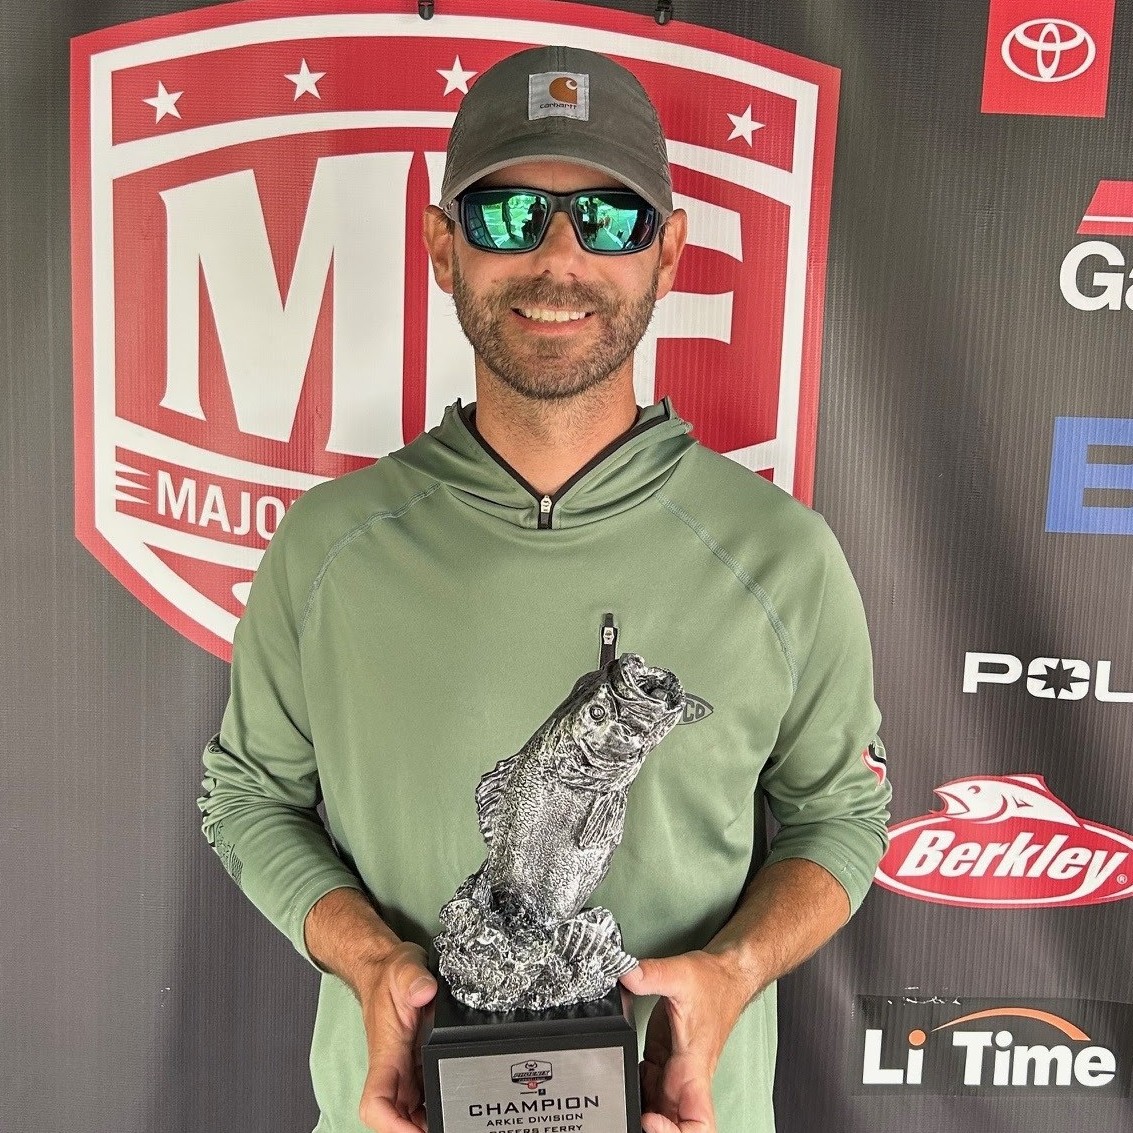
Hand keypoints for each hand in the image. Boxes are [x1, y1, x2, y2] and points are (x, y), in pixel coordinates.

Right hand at [356, 941, 437, 1131]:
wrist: (386, 968)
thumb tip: (425, 991)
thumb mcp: (404, 968)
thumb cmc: (390, 973)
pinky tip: (454, 1102)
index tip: (416, 1132)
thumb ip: (414, 979)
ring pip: (410, 1112)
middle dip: (417, 1130)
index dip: (393, 1127)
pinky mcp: (415, 1064)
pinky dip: (435, 1105)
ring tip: (455, 1117)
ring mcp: (404, 1069)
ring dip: (427, 1120)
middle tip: (451, 1123)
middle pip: (396, 1118)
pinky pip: (423, 1096)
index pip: (376, 1105)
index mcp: (386, 1054)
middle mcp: (394, 1068)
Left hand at [620, 951, 750, 1132]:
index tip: (650, 1121)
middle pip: (674, 1125)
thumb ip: (652, 975)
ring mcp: (674, 1070)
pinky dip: (634, 1087)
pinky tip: (623, 1073)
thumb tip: (626, 973)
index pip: (698, 1125)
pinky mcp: (664, 1059)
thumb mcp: (681, 974)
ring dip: (641, 1108)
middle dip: (653, 1126)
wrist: (725, 974)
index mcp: (694, 1069)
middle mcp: (685, 1077)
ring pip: (659, 1109)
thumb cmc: (715, 983)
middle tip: (629, 1111)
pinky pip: (647, 1088)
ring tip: (621, 1090)